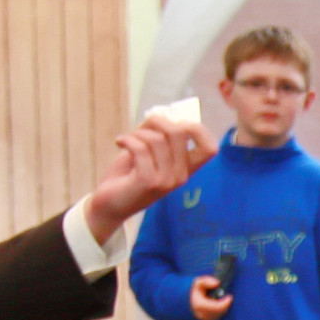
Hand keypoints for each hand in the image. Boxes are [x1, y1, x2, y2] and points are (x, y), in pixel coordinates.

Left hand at [86, 114, 214, 241]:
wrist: (109, 205)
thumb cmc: (129, 175)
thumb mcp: (149, 153)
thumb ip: (159, 135)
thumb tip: (162, 114)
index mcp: (185, 169)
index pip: (210, 149)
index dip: (197, 129)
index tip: (175, 124)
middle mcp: (180, 176)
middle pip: (180, 133)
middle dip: (158, 121)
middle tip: (142, 127)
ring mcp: (166, 180)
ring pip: (157, 139)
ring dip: (138, 133)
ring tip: (128, 139)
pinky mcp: (148, 181)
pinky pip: (140, 148)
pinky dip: (127, 140)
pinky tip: (119, 142)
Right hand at [190, 275, 232, 319]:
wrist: (184, 302)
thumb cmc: (193, 291)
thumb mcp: (198, 282)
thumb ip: (207, 281)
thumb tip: (217, 283)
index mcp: (199, 305)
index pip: (217, 307)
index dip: (225, 303)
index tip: (230, 297)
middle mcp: (201, 314)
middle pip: (219, 312)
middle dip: (225, 305)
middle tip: (228, 298)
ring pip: (218, 315)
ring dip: (223, 308)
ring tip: (224, 301)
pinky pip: (216, 318)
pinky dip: (219, 312)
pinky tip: (220, 306)